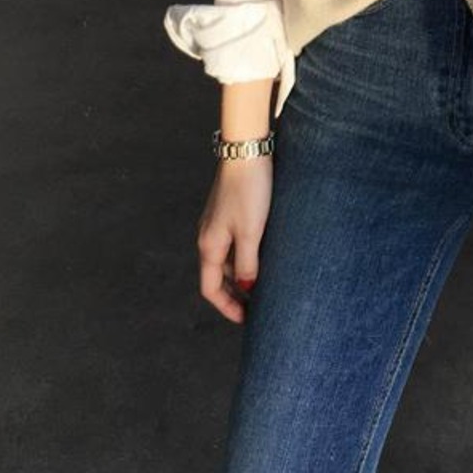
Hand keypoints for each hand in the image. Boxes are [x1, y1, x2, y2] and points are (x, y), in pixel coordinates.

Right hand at [196, 157, 272, 324]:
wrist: (246, 152)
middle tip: (257, 309)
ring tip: (264, 288)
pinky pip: (233, 246)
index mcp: (209, 246)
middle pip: (218, 278)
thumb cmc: (249, 192)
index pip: (210, 288)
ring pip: (227, 262)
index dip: (227, 307)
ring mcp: (217, 226)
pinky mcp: (228, 215)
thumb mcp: (251, 232)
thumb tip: (247, 287)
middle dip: (235, 296)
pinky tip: (263, 261)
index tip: (246, 320)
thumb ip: (248, 263)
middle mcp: (208, 238)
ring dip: (241, 278)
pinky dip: (245, 260)